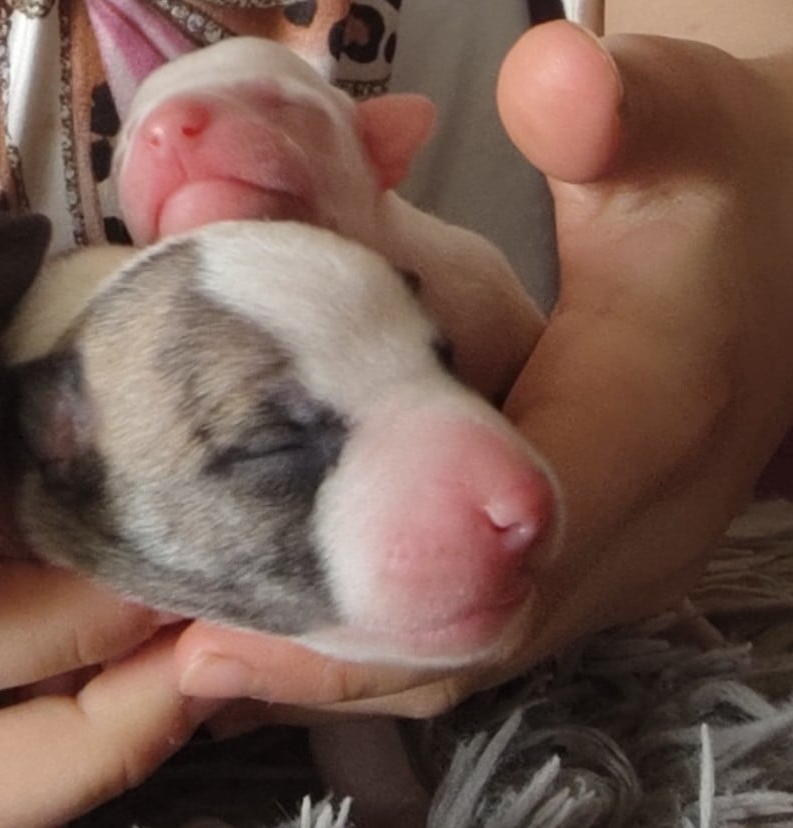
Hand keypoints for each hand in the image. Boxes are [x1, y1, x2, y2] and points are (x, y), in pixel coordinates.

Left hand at [172, 23, 792, 722]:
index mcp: (650, 434)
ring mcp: (605, 566)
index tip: (223, 636)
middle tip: (172, 662)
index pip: (501, 574)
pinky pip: (463, 637)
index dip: (360, 624)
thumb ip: (619, 108)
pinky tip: (266, 632)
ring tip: (192, 660)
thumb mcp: (681, 125)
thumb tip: (550, 80)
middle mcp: (632, 535)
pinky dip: (365, 646)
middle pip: (463, 648)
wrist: (782, 256)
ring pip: (459, 660)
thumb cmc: (717, 189)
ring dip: (329, 670)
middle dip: (315, 668)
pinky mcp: (574, 568)